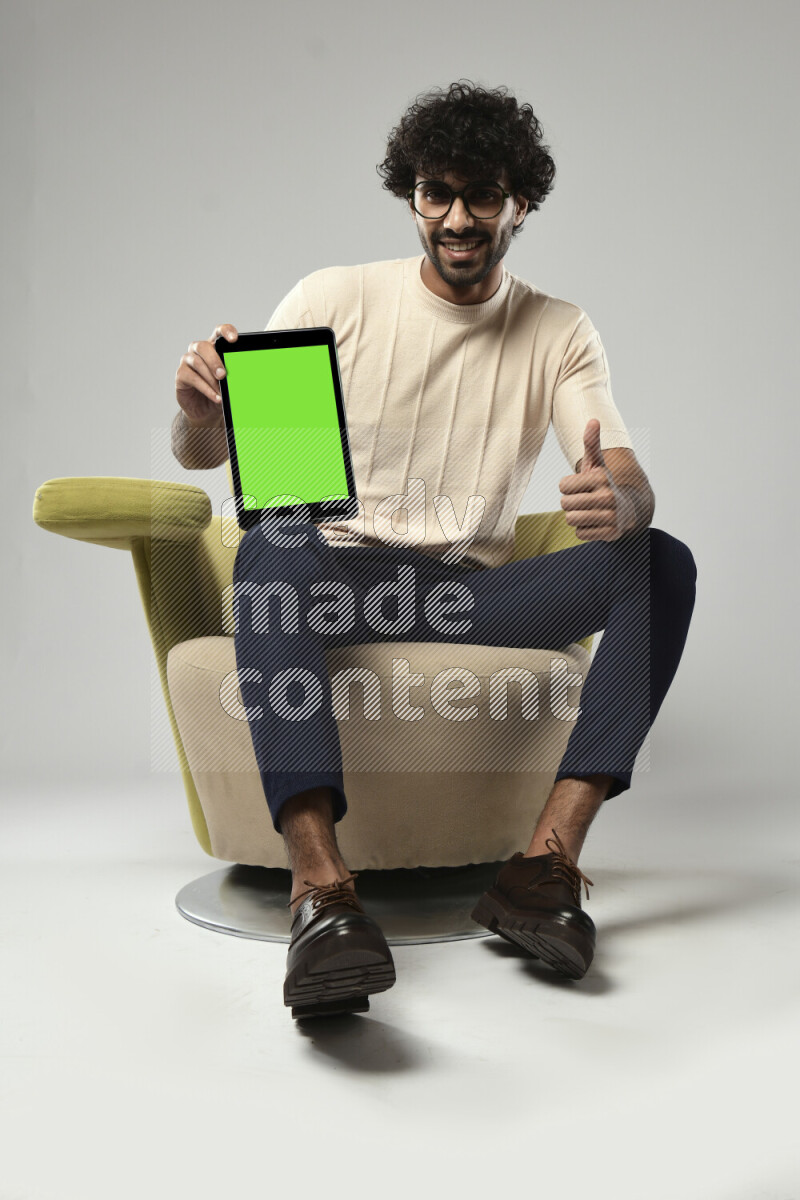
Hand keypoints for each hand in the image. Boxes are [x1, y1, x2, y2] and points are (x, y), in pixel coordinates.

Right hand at [175, 323, 238, 426]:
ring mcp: (188, 361)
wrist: (206, 411)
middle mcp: (198, 351)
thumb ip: (237, 375)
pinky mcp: (181, 375)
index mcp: (214, 346)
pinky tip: (216, 397)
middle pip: (203, 346)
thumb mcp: (230, 383)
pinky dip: (206, 388)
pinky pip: (191, 377)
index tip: (234, 339)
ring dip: (210, 378)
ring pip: (197, 362)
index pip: (218, 332)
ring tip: (221, 391)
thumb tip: (250, 376)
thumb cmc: (219, 392)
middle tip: (223, 374)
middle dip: (214, 360)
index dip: (225, 331)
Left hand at [558, 419, 635, 541]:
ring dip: (576, 517)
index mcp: (601, 477)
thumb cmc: (603, 484)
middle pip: (565, 504)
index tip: (581, 486)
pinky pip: (580, 533)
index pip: (562, 486)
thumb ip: (591, 443)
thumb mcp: (596, 463)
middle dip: (570, 503)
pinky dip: (584, 530)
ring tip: (589, 511)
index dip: (567, 487)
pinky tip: (596, 523)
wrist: (627, 509)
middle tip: (584, 500)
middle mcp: (608, 496)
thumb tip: (593, 420)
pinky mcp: (611, 533)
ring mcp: (611, 516)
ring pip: (571, 520)